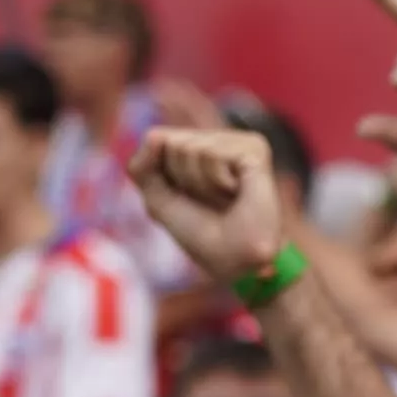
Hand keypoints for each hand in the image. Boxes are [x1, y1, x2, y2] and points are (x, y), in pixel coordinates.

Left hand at [136, 127, 294, 284]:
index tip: (186, 198)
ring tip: (225, 200)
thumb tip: (157, 135)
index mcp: (196, 147)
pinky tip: (238, 193)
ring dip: (201, 185)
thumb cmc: (202, 234)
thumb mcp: (158, 200)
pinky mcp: (254, 147)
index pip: (157, 139)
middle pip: (171, 142)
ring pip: (190, 148)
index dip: (163, 176)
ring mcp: (238, 141)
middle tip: (209, 202)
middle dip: (182, 180)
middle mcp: (218, 139)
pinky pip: (213, 155)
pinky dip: (217, 183)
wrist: (237, 261)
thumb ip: (142, 167)